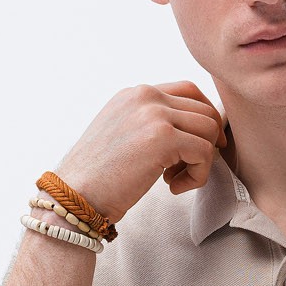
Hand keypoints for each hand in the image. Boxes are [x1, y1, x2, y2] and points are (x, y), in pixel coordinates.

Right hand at [53, 80, 227, 221]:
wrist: (75, 195)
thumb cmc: (98, 176)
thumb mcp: (123, 134)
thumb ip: (151, 123)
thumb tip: (192, 130)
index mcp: (135, 93)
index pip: (188, 90)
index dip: (203, 118)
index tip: (200, 147)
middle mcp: (145, 95)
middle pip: (205, 109)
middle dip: (206, 142)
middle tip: (185, 169)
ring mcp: (155, 114)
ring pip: (210, 129)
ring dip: (202, 161)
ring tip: (175, 179)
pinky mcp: (164, 138)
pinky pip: (205, 152)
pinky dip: (198, 175)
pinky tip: (173, 187)